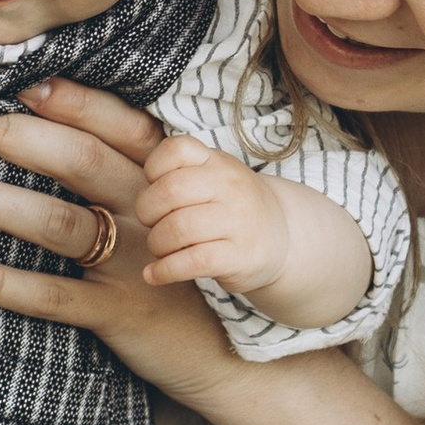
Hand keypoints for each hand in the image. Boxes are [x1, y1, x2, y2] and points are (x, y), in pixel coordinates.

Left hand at [0, 85, 241, 400]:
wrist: (223, 351)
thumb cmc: (175, 264)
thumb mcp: (163, 209)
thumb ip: (118, 170)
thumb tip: (42, 125)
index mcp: (158, 178)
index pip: (113, 124)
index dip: (63, 101)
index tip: (8, 83)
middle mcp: (149, 211)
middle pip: (77, 161)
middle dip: (7, 135)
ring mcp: (134, 262)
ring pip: (56, 221)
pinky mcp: (118, 312)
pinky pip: (51, 294)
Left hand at [134, 138, 295, 297]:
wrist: (283, 238)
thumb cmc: (233, 207)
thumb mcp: (216, 177)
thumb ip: (182, 175)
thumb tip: (141, 198)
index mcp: (218, 162)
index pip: (176, 149)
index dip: (153, 169)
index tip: (154, 187)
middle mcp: (230, 186)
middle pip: (169, 191)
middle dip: (147, 212)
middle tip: (152, 224)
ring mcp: (238, 221)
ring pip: (177, 229)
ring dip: (156, 244)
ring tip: (160, 249)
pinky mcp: (240, 256)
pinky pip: (191, 262)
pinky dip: (165, 270)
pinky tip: (154, 274)